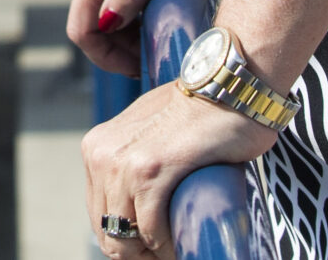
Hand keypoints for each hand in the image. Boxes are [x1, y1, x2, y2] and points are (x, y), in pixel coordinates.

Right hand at [66, 0, 228, 75]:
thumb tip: (107, 20)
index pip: (81, 27)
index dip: (104, 56)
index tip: (136, 66)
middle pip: (87, 27)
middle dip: (113, 52)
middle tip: (147, 59)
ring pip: (98, 24)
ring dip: (120, 44)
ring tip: (151, 47)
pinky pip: (109, 13)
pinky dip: (125, 31)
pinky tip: (148, 31)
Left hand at [82, 81, 274, 255]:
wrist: (231, 85)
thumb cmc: (202, 111)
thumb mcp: (152, 133)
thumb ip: (135, 161)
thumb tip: (139, 207)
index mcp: (97, 147)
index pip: (99, 216)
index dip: (127, 241)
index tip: (154, 247)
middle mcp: (100, 155)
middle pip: (108, 233)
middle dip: (138, 253)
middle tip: (167, 252)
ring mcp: (122, 163)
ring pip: (125, 240)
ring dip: (153, 253)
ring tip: (177, 249)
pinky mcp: (150, 172)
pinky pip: (152, 232)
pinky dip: (168, 246)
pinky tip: (185, 241)